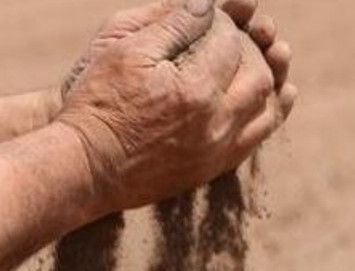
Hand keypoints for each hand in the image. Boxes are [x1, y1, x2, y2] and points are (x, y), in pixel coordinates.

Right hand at [57, 0, 290, 212]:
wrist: (84, 167)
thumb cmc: (98, 104)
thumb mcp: (125, 50)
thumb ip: (171, 23)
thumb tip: (207, 3)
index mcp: (195, 90)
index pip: (231, 43)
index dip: (226, 23)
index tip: (213, 18)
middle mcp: (214, 124)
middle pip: (260, 76)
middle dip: (255, 49)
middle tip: (240, 37)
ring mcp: (214, 152)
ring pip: (265, 112)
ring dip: (270, 82)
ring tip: (266, 61)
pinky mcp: (209, 170)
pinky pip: (252, 141)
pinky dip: (265, 116)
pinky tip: (264, 101)